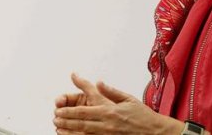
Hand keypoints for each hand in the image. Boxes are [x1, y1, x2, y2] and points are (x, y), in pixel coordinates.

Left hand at [53, 73, 183, 134]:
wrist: (156, 132)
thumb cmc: (143, 116)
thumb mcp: (128, 99)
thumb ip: (111, 91)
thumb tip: (98, 82)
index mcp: (110, 110)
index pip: (87, 105)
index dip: (71, 107)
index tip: (61, 104)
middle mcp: (107, 123)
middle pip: (81, 121)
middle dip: (66, 119)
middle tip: (55, 117)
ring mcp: (108, 134)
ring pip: (84, 132)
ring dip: (69, 130)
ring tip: (58, 127)